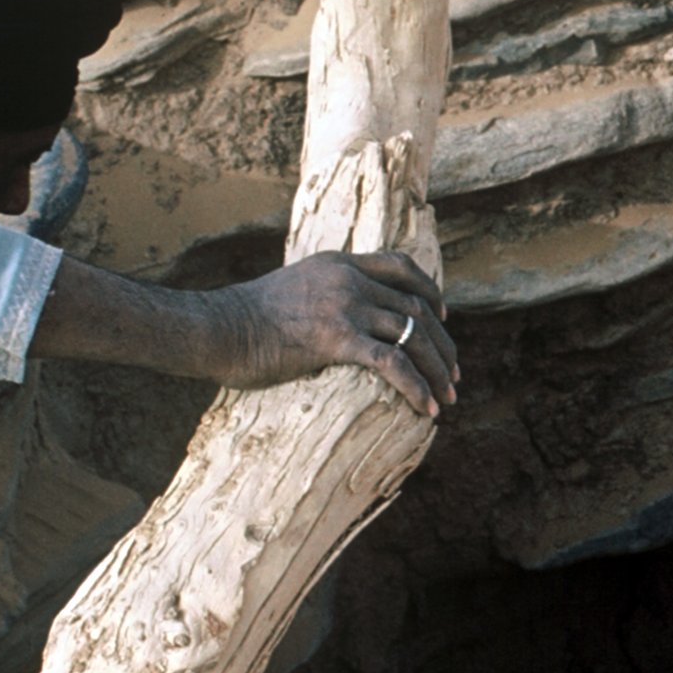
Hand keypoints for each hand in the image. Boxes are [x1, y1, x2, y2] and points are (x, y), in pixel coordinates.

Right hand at [217, 250, 457, 413]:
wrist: (217, 328)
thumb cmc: (244, 319)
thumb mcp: (292, 288)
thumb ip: (323, 293)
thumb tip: (339, 318)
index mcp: (339, 264)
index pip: (401, 266)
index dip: (429, 291)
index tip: (443, 316)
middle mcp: (348, 280)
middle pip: (416, 307)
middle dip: (442, 343)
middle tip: (454, 373)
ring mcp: (344, 307)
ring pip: (413, 335)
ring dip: (437, 369)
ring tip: (448, 397)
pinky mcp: (336, 339)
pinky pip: (392, 364)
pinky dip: (416, 387)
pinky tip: (427, 408)